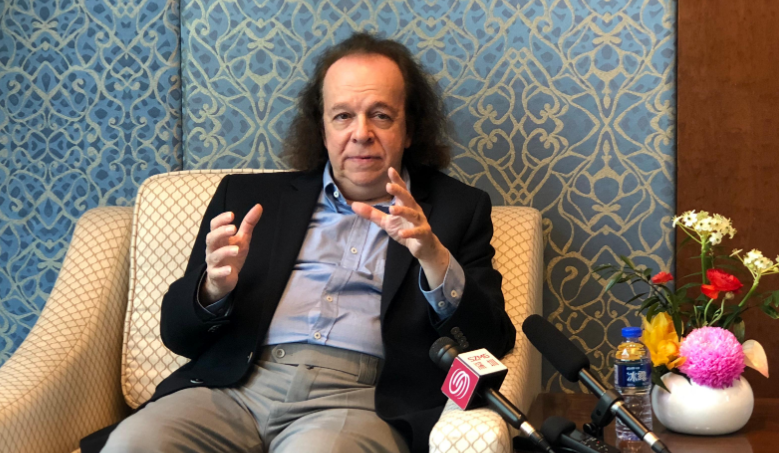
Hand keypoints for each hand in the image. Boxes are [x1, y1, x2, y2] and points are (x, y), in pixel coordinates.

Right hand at [200, 204, 262, 304]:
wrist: (225, 278)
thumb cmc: (232, 255)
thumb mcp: (242, 239)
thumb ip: (248, 223)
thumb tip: (259, 206)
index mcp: (218, 238)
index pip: (214, 225)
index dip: (221, 220)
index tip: (232, 215)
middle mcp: (213, 249)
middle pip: (211, 238)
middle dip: (221, 232)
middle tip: (233, 228)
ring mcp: (213, 262)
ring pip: (214, 256)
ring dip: (225, 251)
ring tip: (237, 249)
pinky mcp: (215, 275)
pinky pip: (216, 273)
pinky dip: (222, 271)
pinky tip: (230, 270)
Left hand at [352, 168, 449, 286]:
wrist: (421, 246)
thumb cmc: (404, 229)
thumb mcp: (386, 222)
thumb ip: (372, 214)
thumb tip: (353, 205)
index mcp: (405, 205)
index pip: (401, 190)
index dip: (396, 180)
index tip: (390, 170)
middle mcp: (414, 210)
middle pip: (407, 198)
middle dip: (399, 192)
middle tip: (389, 186)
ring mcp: (419, 222)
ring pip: (412, 214)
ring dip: (403, 211)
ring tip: (392, 209)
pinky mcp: (423, 233)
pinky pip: (417, 232)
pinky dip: (410, 232)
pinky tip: (401, 233)